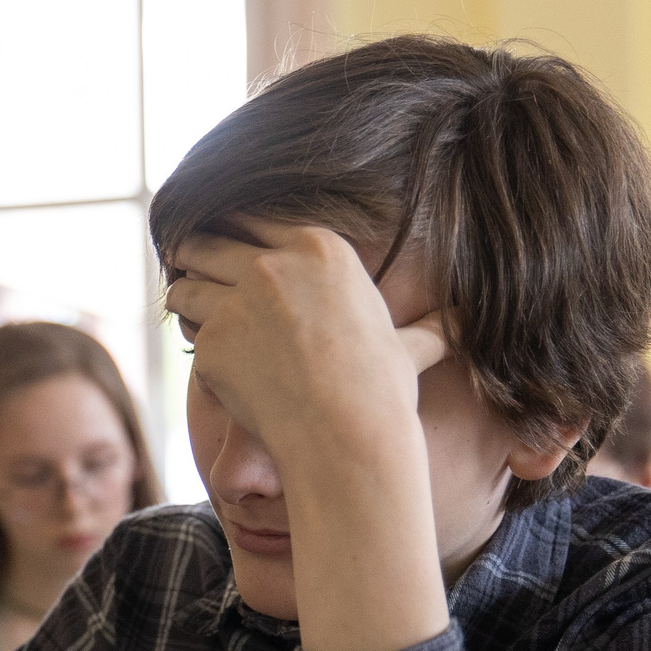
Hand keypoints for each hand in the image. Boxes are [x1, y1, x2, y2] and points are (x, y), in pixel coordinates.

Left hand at [163, 220, 447, 457]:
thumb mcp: (410, 347)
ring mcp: (238, 301)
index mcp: (319, 247)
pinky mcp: (213, 341)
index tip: (221, 240)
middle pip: (208, 241)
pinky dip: (192, 341)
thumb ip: (431, 327)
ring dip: (184, 294)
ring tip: (184, 304)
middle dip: (193, 252)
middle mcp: (273, 264)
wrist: (347, 433)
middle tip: (183, 261)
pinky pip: (189, 333)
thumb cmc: (382, 392)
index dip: (231, 228)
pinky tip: (202, 353)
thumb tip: (467, 323)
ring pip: (186, 283)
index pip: (253, 216)